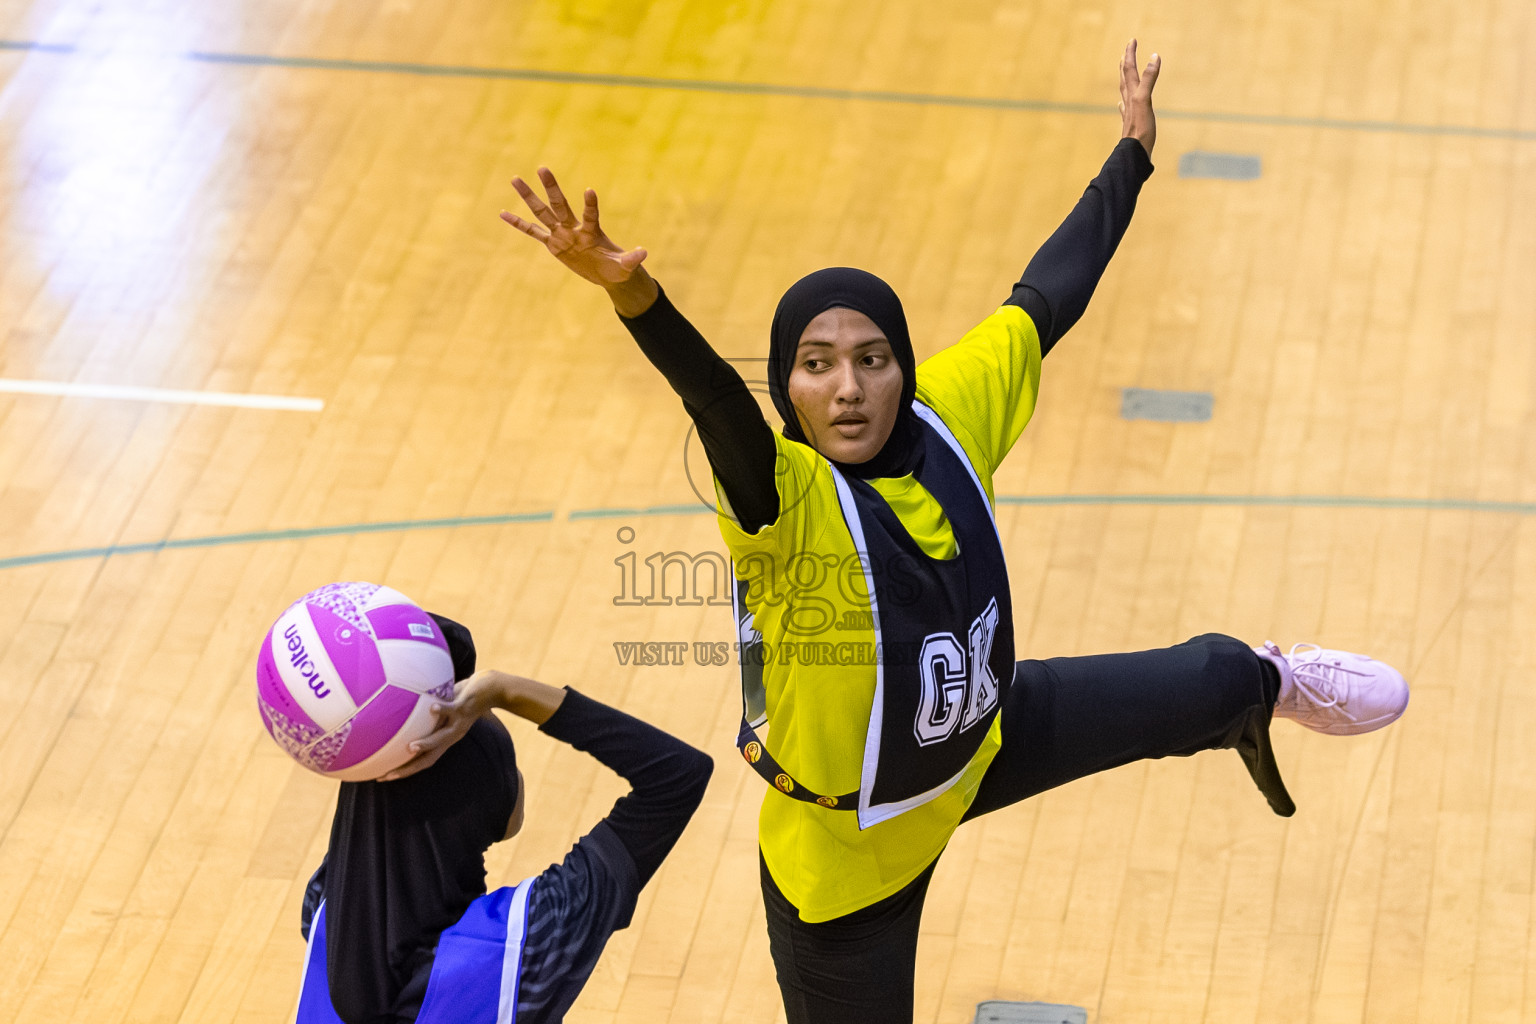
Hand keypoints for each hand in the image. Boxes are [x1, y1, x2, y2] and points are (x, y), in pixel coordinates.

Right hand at [377, 670, 508, 780]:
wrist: (491, 689)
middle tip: (388, 775)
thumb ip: (428, 715)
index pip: (422, 761)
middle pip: (428, 758)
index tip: (382, 778)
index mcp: (446, 739)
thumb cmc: (462, 698)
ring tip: (410, 747)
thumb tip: (403, 711)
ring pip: (441, 737)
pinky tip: (431, 708)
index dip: (404, 771)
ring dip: (426, 743)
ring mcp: (458, 722)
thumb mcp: (444, 710)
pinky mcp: (463, 707)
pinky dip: (442, 710)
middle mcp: (451, 735)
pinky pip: (451, 709)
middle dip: (408, 768)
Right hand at [501, 167, 647, 287]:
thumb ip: (632, 259)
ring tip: (515, 179)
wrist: (608, 273)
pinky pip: (533, 232)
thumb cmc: (618, 268)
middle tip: (542, 167)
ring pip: (542, 212)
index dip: (590, 204)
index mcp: (592, 232)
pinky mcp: (553, 245)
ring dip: (529, 197)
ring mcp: (561, 234)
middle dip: (551, 187)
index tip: (590, 190)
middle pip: (560, 204)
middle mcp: (574, 228)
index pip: (590, 215)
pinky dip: (518, 224)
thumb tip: (644, 253)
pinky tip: (502, 213)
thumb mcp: (626, 267)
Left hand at [1118, 39, 1160, 156]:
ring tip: (1124, 71)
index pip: (1130, 69)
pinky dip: (1125, 100)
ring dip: (1125, 78)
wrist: (1134, 154)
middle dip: (1126, 63)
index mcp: (1132, 94)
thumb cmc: (1141, 129)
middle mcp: (1129, 101)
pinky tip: (1123, 103)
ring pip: (1125, 91)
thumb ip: (1148, 78)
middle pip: (1125, 78)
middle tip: (1127, 50)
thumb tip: (1154, 56)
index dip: (1131, 54)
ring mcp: (1129, 112)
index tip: (1132, 40)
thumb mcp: (1145, 100)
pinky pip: (1126, 108)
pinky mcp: (1132, 122)